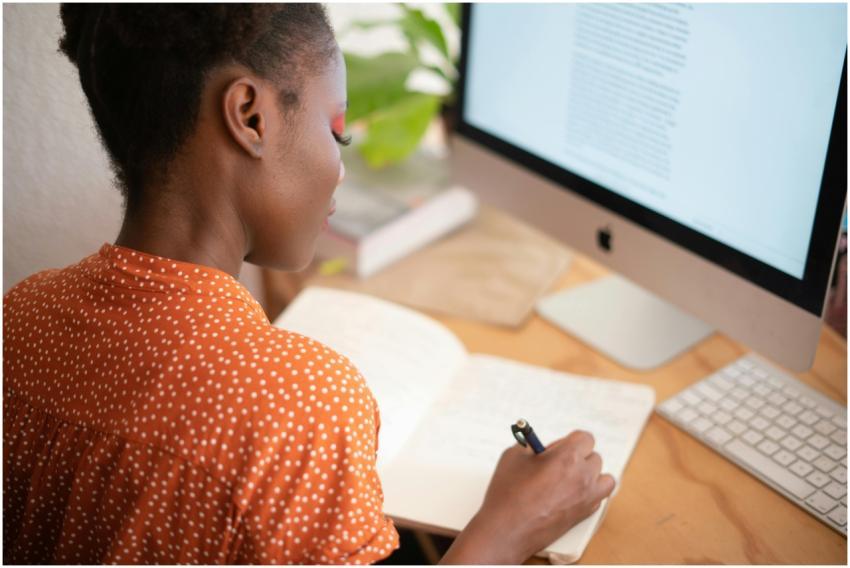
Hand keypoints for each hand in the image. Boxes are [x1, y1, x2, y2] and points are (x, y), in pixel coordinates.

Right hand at [440, 430, 614, 563]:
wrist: (507, 530)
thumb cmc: (508, 495)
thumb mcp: (514, 456)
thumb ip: (532, 445)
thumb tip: (540, 446)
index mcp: (567, 457)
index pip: (585, 438)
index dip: (571, 440)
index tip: (559, 446)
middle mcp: (582, 476)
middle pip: (594, 457)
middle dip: (578, 457)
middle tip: (558, 462)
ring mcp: (587, 497)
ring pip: (605, 478)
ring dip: (591, 475)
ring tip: (572, 478)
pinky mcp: (585, 515)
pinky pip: (599, 497)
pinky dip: (590, 493)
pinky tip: (571, 493)